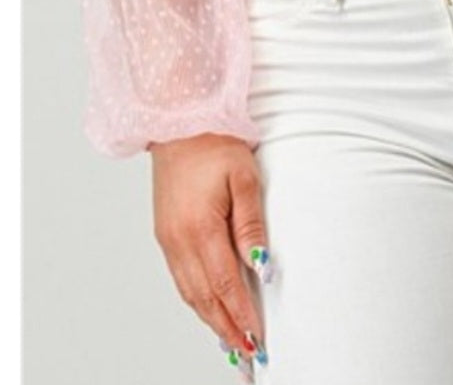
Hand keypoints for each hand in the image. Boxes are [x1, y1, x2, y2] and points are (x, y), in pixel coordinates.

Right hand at [149, 133, 270, 378]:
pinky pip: (181, 278)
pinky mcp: (165, 234)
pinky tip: (210, 310)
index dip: (242, 315)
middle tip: (249, 355)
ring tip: (232, 343)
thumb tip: (260, 265)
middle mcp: (178, 241)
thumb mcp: (243, 177)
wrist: (179, 122)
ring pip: (190, 293)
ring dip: (211, 320)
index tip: (258, 340)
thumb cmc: (215, 143)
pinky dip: (198, 301)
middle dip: (227, 329)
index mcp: (199, 228)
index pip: (224, 285)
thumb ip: (251, 223)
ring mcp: (168, 239)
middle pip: (204, 298)